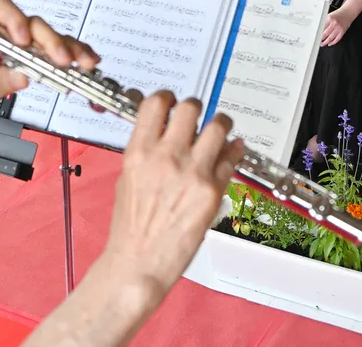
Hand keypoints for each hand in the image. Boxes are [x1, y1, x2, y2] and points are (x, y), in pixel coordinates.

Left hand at [0, 0, 99, 110]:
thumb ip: (2, 80)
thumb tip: (21, 78)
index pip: (3, 10)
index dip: (15, 21)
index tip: (23, 41)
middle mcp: (14, 27)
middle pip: (36, 24)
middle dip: (51, 42)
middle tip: (62, 60)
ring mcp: (32, 37)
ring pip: (54, 35)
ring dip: (71, 48)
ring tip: (85, 63)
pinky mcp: (45, 48)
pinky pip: (63, 46)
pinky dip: (77, 52)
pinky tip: (89, 59)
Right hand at [99, 92, 243, 302]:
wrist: (139, 262)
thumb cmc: (131, 227)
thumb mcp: (127, 179)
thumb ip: (147, 153)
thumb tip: (164, 135)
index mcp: (139, 152)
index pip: (156, 103)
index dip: (168, 98)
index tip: (172, 103)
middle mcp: (165, 157)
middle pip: (190, 107)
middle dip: (196, 110)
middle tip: (198, 119)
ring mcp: (191, 172)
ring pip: (217, 126)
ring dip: (220, 125)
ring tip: (219, 131)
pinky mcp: (212, 190)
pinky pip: (232, 157)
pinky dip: (234, 151)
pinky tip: (231, 152)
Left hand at [320, 6, 355, 46]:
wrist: (348, 12)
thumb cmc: (338, 14)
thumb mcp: (329, 15)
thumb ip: (324, 21)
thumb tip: (319, 29)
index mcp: (330, 18)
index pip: (322, 27)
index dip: (318, 33)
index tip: (315, 36)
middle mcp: (334, 23)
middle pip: (325, 33)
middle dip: (320, 39)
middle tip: (317, 41)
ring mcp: (339, 28)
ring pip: (331, 37)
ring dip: (326, 42)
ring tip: (322, 44)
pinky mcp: (343, 31)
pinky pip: (337, 39)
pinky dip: (333, 42)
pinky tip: (330, 43)